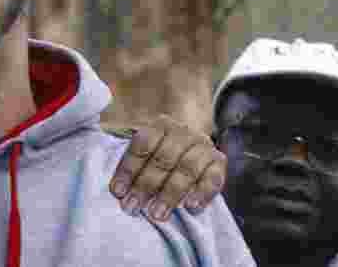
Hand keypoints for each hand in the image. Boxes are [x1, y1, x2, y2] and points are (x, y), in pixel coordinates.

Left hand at [107, 115, 226, 221]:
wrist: (192, 141)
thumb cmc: (162, 149)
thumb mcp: (146, 148)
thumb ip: (134, 162)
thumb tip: (118, 190)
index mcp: (160, 125)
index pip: (142, 146)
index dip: (129, 169)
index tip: (118, 192)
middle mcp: (183, 132)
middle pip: (163, 159)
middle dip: (146, 185)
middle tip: (133, 206)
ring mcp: (203, 146)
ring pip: (186, 170)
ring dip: (170, 194)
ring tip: (157, 214)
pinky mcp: (219, 161)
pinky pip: (213, 178)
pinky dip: (202, 193)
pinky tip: (191, 206)